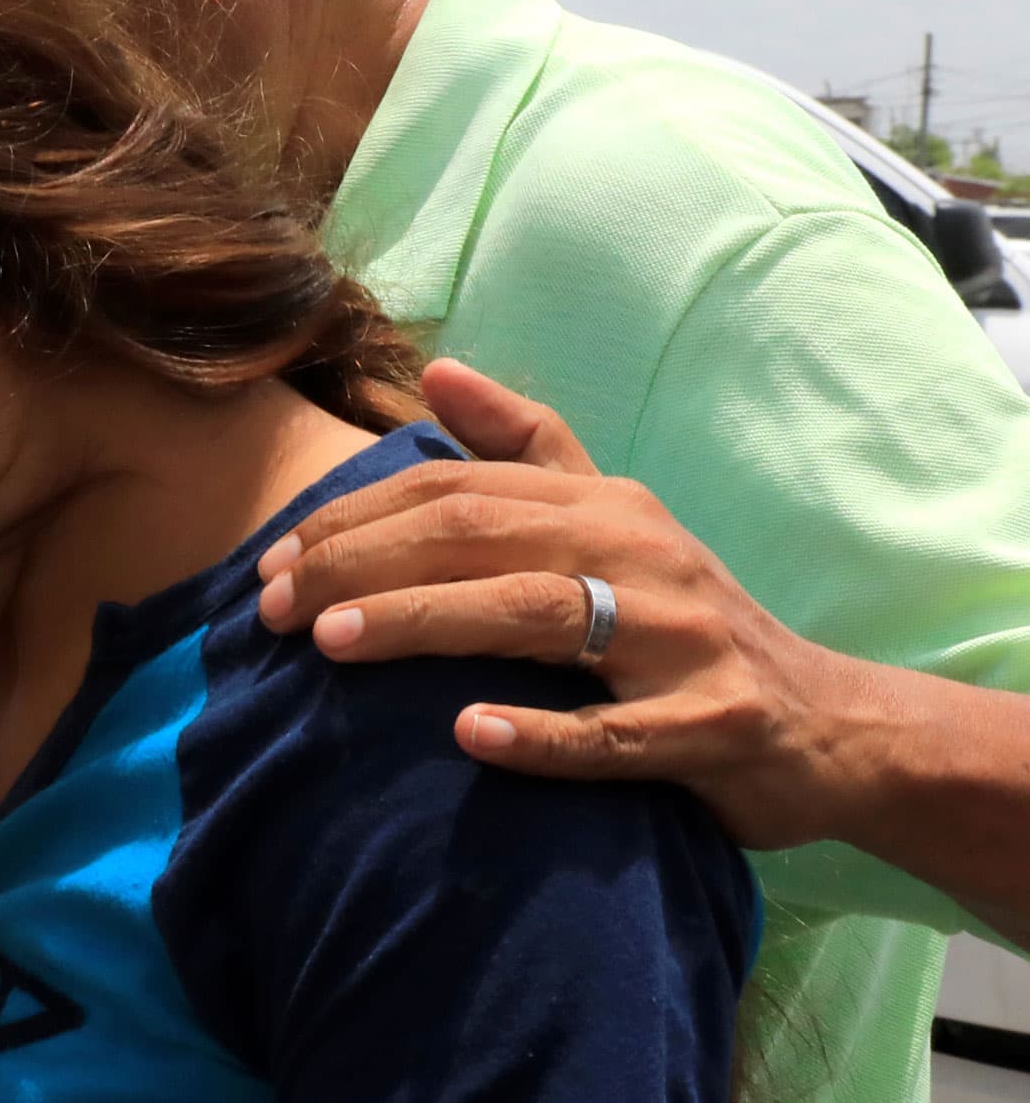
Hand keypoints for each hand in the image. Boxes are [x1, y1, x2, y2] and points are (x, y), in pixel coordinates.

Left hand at [254, 359, 859, 849]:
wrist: (831, 726)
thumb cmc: (685, 623)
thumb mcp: (613, 521)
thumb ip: (525, 447)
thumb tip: (438, 368)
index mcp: (601, 505)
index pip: (454, 488)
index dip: (354, 518)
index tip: (272, 563)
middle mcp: (640, 553)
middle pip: (477, 538)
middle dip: (360, 565)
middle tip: (271, 610)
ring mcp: (681, 639)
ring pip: (534, 615)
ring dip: (424, 623)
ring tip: (334, 643)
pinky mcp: (712, 725)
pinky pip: (615, 732)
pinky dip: (540, 734)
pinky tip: (467, 734)